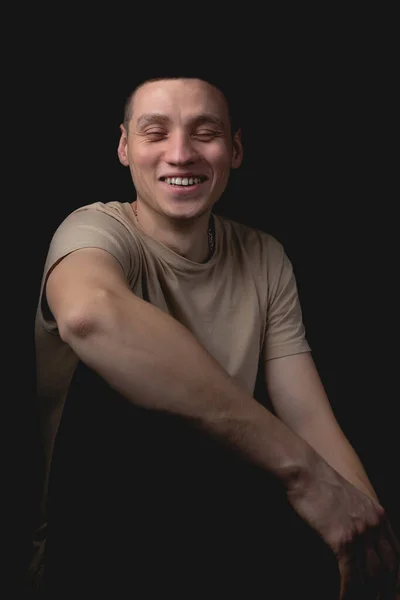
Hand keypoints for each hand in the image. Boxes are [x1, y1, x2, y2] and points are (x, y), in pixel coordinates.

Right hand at [287, 459, 399, 598]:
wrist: (305, 471)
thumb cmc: (320, 482)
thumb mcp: (350, 497)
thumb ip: (360, 515)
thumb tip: (359, 535)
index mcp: (378, 515)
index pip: (396, 553)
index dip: (396, 576)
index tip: (393, 590)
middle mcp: (374, 525)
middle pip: (389, 568)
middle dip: (387, 590)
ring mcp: (359, 533)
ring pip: (372, 576)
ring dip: (368, 595)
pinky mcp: (341, 539)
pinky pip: (351, 576)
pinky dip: (349, 593)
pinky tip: (344, 599)